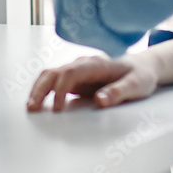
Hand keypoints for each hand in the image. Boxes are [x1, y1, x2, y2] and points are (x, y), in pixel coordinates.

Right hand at [27, 53, 159, 111]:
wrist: (142, 67)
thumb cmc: (139, 75)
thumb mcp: (137, 85)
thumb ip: (119, 92)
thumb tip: (100, 101)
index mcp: (96, 64)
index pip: (71, 72)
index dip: (60, 89)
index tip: (57, 109)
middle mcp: (83, 65)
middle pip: (54, 72)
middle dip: (41, 89)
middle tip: (32, 108)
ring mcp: (78, 72)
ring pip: (51, 76)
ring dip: (38, 89)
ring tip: (31, 107)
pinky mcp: (76, 80)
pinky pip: (55, 83)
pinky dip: (44, 91)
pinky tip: (38, 104)